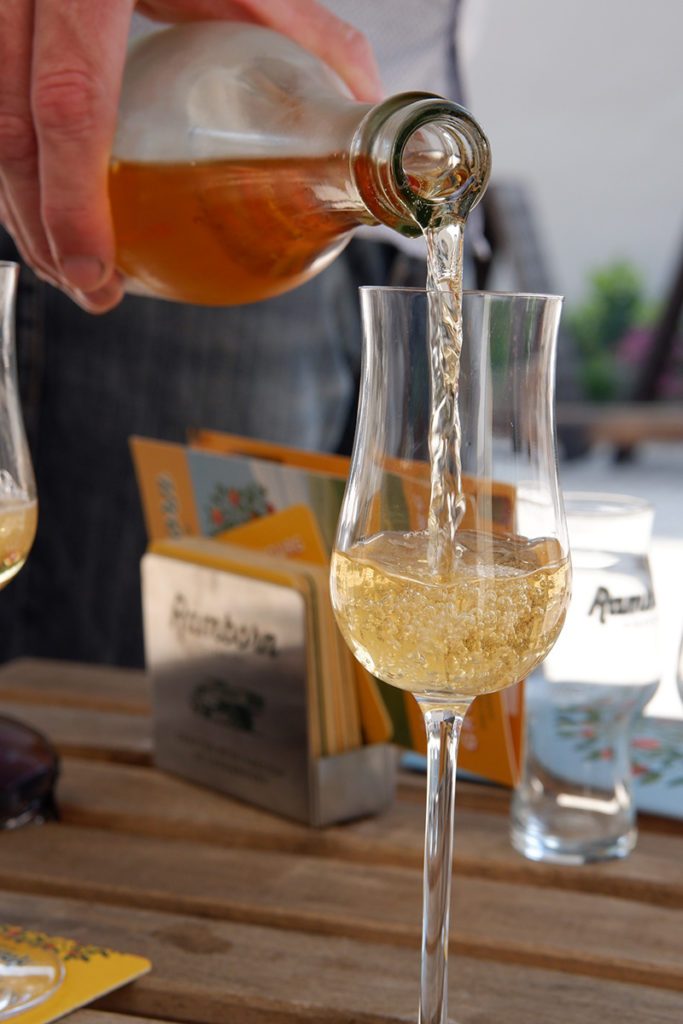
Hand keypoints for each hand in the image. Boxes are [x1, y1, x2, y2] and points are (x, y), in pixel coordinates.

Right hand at [0, 1, 381, 312]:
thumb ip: (298, 24)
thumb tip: (365, 101)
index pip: (69, 103)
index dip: (72, 200)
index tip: (93, 268)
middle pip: (10, 128)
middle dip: (40, 226)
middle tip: (89, 287)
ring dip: (20, 205)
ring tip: (68, 264)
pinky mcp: (1, 13)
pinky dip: (15, 160)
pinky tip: (44, 200)